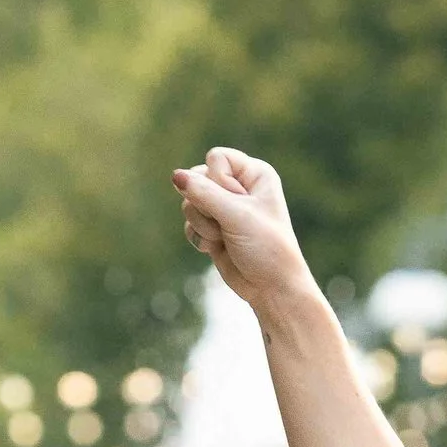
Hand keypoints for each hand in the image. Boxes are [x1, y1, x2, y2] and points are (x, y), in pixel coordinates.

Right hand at [171, 145, 315, 311]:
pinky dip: (199, 237)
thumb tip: (176, 176)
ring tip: (224, 238)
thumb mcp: (236, 216)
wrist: (271, 288)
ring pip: (189, 202)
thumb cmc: (265, 248)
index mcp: (254, 173)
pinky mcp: (212, 227)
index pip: (216, 158)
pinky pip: (189, 222)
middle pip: (197, 179)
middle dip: (207, 206)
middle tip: (230, 225)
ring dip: (203, 225)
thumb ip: (204, 194)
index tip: (239, 203)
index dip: (219, 181)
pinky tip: (216, 248)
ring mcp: (224, 208)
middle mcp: (238, 186)